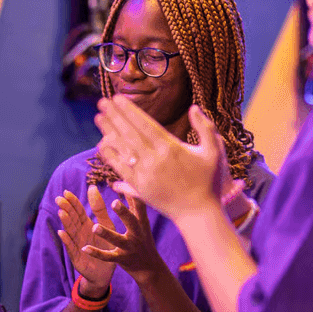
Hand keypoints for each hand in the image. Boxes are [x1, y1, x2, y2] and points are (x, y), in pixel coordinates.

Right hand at [55, 189, 114, 293]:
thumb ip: (99, 209)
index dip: (72, 202)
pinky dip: (66, 240)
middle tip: (59, 199)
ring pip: (70, 232)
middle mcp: (79, 234)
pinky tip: (62, 233)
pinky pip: (71, 248)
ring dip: (66, 223)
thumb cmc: (106, 248)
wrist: (106, 272)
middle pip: (72, 220)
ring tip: (62, 212)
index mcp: (86, 225)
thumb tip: (93, 187)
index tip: (66, 192)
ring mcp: (76, 245)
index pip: (78, 211)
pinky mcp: (76, 258)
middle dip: (66, 210)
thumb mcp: (106, 226)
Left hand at [80, 188, 170, 284]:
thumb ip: (135, 204)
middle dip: (124, 212)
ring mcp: (130, 248)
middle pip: (132, 222)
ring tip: (94, 227)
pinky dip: (96, 253)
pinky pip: (108, 256)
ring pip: (117, 240)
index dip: (133, 194)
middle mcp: (137, 234)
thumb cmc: (143, 239)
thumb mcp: (142, 221)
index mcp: (142, 222)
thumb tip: (129, 182)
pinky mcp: (122, 259)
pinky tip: (84, 248)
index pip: (140, 206)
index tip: (126, 181)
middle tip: (114, 203)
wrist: (149, 267)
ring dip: (106, 234)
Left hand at [95, 98, 226, 220]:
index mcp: (171, 148)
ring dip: (108, 132)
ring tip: (98, 118)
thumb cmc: (209, 181)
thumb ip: (205, 127)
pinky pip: (119, 169)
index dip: (129, 110)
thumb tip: (194, 107)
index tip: (117, 98)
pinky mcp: (139, 188)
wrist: (199, 213)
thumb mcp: (214, 151)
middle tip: (102, 102)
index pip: (144, 124)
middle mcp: (154, 160)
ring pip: (122, 149)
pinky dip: (109, 156)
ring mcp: (145, 175)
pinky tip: (101, 145)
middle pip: (129, 133)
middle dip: (114, 116)